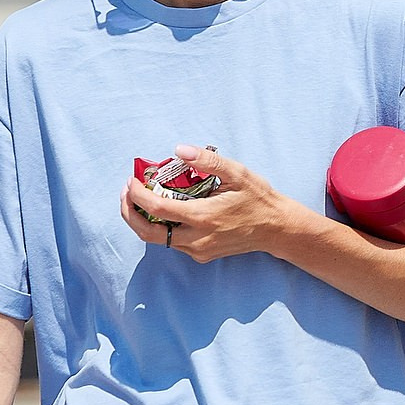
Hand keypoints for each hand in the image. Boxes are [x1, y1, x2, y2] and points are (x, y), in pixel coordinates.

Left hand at [119, 145, 311, 263]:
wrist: (278, 229)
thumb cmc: (259, 199)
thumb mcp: (238, 174)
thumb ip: (208, 161)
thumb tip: (180, 149)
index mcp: (202, 217)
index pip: (156, 208)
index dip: (137, 194)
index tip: (132, 179)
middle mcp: (196, 238)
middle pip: (146, 232)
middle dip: (129, 212)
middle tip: (127, 193)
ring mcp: (198, 250)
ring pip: (157, 239)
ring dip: (143, 220)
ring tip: (142, 198)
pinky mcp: (202, 255)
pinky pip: (172, 243)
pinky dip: (161, 227)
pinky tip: (165, 211)